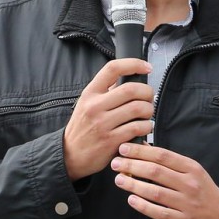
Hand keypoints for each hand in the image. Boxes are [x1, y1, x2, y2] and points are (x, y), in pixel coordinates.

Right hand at [63, 59, 153, 180]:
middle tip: (149, 98)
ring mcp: (102, 123)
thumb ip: (105, 91)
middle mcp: (95, 106)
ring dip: (149, 111)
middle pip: (131, 89)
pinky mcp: (111, 140)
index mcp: (90, 93)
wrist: (70, 155)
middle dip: (147, 92)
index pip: (112, 68)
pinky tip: (144, 128)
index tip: (146, 67)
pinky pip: (137, 128)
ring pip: (138, 108)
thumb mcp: (86, 104)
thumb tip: (129, 77)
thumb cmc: (82, 128)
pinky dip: (146, 127)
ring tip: (147, 115)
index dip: (133, 64)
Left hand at [110, 142, 218, 218]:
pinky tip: (131, 199)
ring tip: (119, 180)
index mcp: (191, 168)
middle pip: (156, 172)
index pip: (162, 155)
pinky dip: (143, 206)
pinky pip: (158, 212)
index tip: (123, 148)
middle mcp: (189, 184)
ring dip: (134, 185)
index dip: (140, 151)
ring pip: (155, 192)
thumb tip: (142, 147)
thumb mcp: (191, 171)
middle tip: (116, 163)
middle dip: (132, 166)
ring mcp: (185, 203)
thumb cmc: (201, 190)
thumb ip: (169, 161)